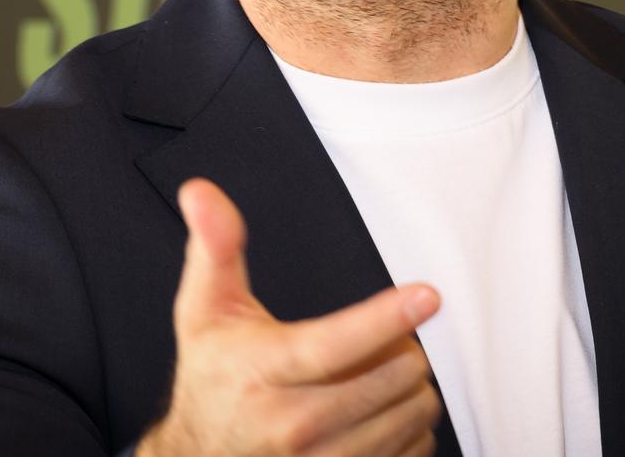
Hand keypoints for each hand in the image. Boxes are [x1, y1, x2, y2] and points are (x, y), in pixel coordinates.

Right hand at [138, 178, 442, 456]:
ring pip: (409, 416)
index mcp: (264, 370)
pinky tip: (387, 413)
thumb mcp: (204, 309)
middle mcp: (294, 424)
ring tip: (389, 373)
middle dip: (404, 348)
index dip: (386, 318)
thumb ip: (214, 246)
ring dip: (413, 388)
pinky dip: (411, 429)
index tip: (427, 296)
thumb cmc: (212, 381)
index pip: (334, 345)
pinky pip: (410, 453)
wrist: (198, 455)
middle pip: (390, 378)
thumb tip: (202, 194)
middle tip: (390, 339)